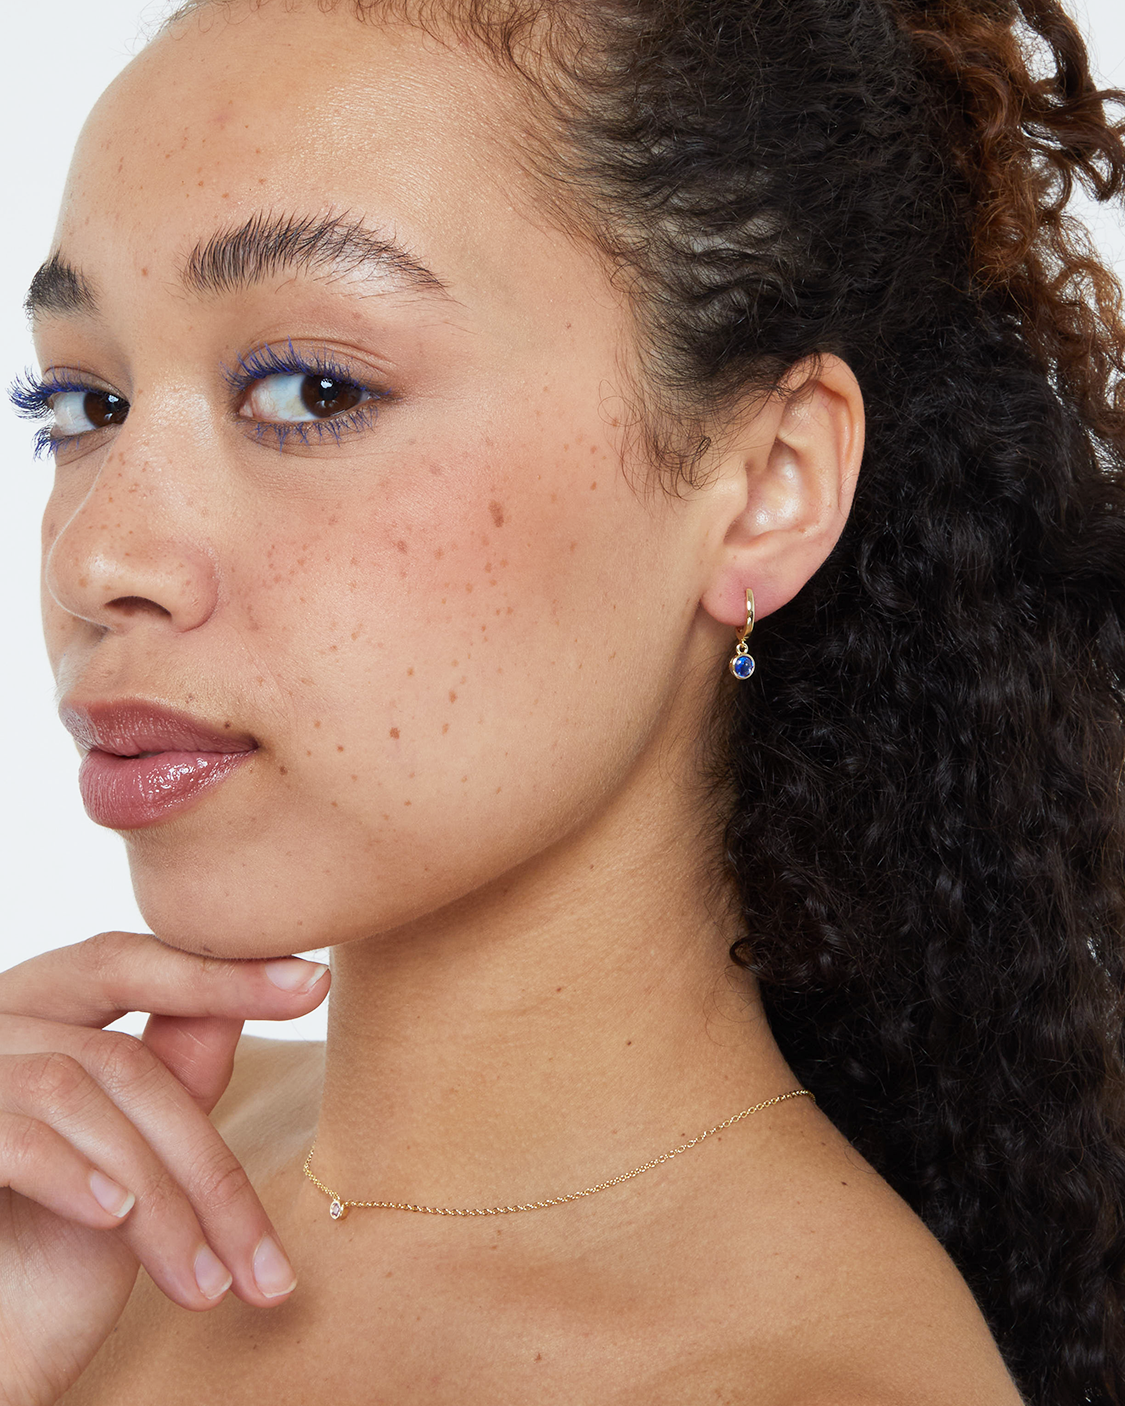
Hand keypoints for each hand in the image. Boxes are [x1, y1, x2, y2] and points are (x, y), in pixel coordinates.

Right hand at [0, 932, 329, 1405]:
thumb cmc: (42, 1259)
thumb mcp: (129, 1161)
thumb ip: (175, 1072)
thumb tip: (271, 983)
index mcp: (38, 1011)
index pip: (130, 964)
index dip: (221, 973)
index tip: (313, 983)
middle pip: (123, 1059)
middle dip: (204, 1158)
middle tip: (272, 1256)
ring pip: (82, 1096)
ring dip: (159, 1203)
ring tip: (208, 1285)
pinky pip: (14, 1133)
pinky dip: (73, 1175)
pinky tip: (115, 1220)